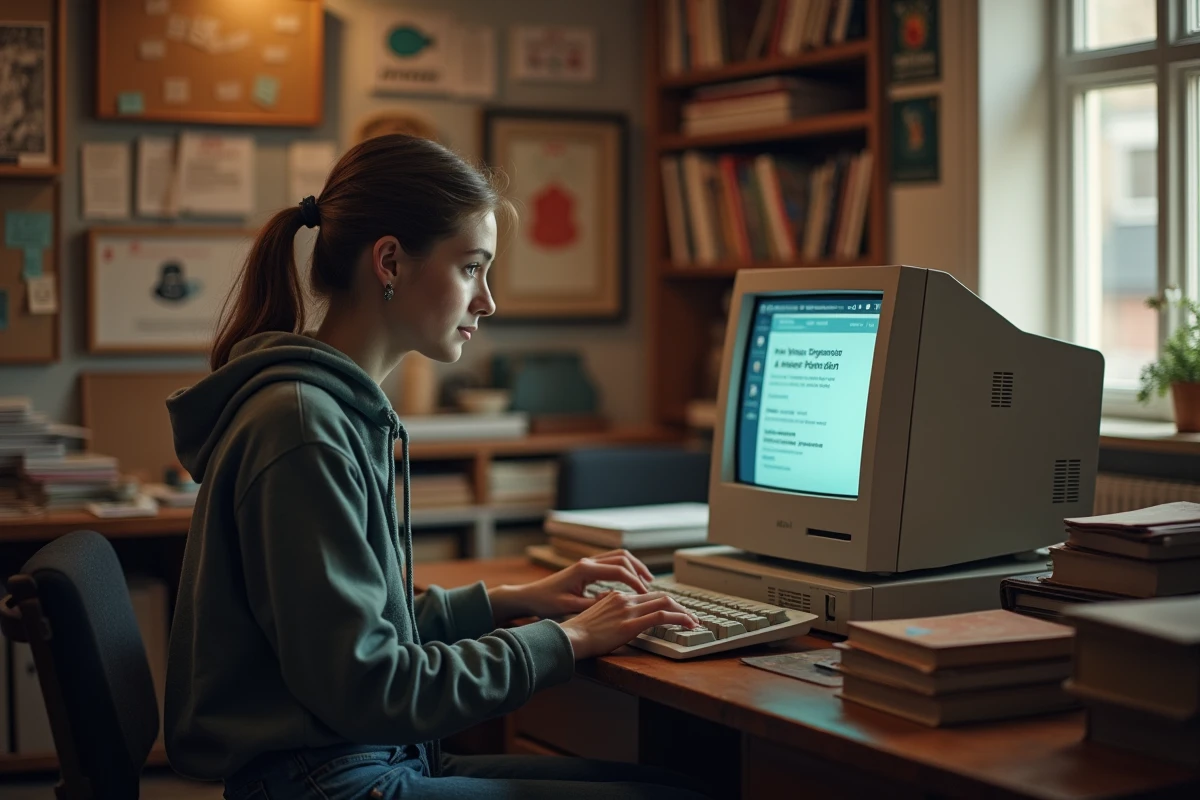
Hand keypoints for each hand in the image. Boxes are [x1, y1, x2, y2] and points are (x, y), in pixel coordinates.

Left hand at [488, 549, 656, 623]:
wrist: (529, 596)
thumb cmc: (546, 603)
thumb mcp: (570, 607)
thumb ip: (593, 604)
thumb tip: (615, 601)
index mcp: (585, 569)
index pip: (619, 571)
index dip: (635, 582)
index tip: (645, 594)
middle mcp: (587, 562)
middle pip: (622, 558)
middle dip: (639, 570)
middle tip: (650, 586)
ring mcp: (587, 563)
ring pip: (618, 557)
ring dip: (633, 566)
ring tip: (646, 581)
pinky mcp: (586, 567)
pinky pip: (611, 562)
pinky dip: (624, 568)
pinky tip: (629, 581)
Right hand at [560, 591, 700, 659]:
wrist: (571, 638)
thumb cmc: (578, 633)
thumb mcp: (595, 616)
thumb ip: (610, 613)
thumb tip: (619, 618)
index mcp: (616, 596)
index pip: (647, 595)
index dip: (664, 602)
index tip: (674, 611)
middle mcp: (625, 599)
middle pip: (660, 596)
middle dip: (679, 606)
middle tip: (690, 616)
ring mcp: (629, 610)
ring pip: (665, 603)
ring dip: (683, 612)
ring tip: (693, 621)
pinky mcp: (632, 624)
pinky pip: (662, 616)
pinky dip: (680, 618)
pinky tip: (689, 624)